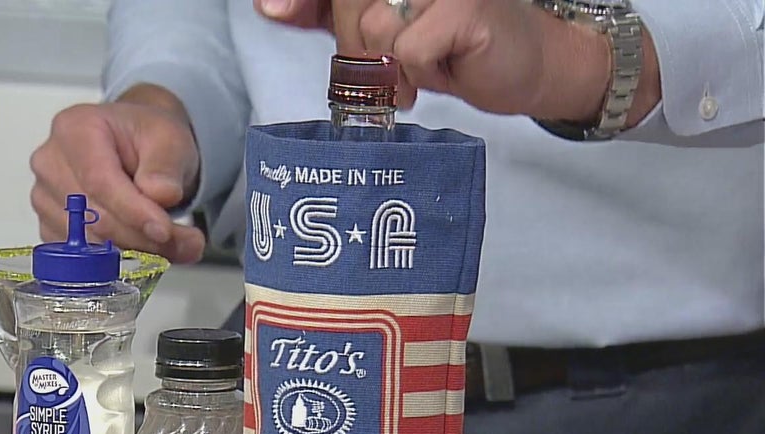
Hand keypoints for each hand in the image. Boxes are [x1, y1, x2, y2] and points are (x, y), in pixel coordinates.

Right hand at [29, 84, 205, 263]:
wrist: (136, 148)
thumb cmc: (146, 138)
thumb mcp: (170, 139)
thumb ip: (165, 167)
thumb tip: (160, 196)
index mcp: (75, 128)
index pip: (98, 180)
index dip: (132, 210)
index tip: (164, 230)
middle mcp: (51, 162)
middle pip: (92, 216)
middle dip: (142, 237)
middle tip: (186, 243)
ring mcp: (45, 197)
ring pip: (87, 243)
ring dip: (135, 252)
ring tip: (175, 245)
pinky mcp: (49, 226)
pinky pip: (80, 257)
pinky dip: (116, 260)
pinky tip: (145, 249)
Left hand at [255, 0, 621, 123]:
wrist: (518, 65)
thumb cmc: (447, 44)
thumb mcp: (373, 31)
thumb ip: (323, 13)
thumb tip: (270, 6)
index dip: (304, 3)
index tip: (275, 10)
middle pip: (349, 5)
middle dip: (354, 47)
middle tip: (382, 72)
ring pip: (374, 28)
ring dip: (389, 66)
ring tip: (414, 73)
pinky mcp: (465, 5)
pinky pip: (408, 48)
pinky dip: (417, 72)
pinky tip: (439, 70)